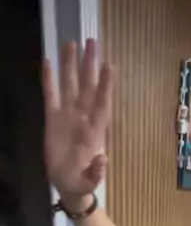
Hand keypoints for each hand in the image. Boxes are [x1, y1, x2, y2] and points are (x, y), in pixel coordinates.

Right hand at [42, 39, 112, 200]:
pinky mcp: (52, 118)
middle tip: (92, 41)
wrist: (68, 184)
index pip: (101, 103)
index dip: (105, 86)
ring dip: (71, 64)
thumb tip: (103, 160)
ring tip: (71, 42)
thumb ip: (97, 172)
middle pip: (87, 86)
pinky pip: (50, 95)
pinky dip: (48, 79)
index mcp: (95, 130)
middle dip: (90, 64)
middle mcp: (82, 117)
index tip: (110, 66)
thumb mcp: (90, 182)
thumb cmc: (82, 182)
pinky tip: (46, 61)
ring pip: (70, 84)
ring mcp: (67, 115)